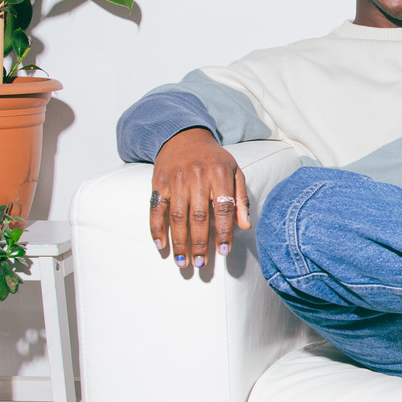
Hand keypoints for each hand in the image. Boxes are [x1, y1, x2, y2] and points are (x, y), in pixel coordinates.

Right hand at [149, 127, 249, 268]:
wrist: (184, 137)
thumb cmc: (213, 159)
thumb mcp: (234, 171)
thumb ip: (240, 198)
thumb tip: (245, 226)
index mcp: (218, 174)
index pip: (223, 207)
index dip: (224, 231)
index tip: (223, 251)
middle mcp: (196, 177)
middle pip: (198, 216)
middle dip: (199, 243)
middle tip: (201, 264)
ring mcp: (175, 180)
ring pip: (177, 216)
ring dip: (179, 242)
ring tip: (183, 262)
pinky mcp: (158, 183)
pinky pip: (156, 209)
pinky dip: (157, 229)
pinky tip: (161, 246)